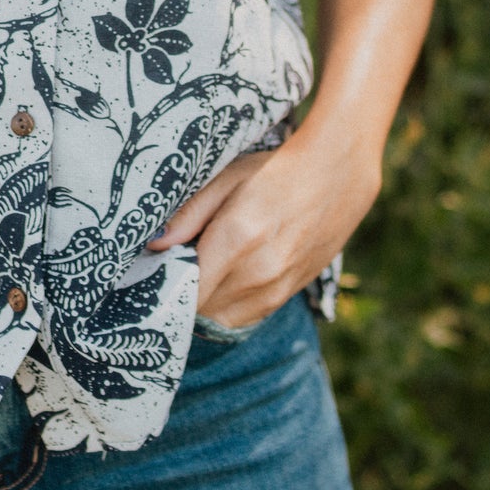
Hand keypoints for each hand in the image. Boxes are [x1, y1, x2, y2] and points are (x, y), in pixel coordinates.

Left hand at [146, 125, 381, 328]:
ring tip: (200, 273)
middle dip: (180, 293)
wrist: (336, 177)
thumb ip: (189, 214)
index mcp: (237, 237)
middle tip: (172, 269)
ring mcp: (277, 288)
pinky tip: (225, 280)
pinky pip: (246, 318)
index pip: (185, 287)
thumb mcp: (227, 178)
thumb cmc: (275, 170)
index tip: (153, 271)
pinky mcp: (290, 294)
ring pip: (221, 319)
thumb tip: (154, 244)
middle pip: (199, 307)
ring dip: (204, 303)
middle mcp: (258, 271)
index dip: (164, 284)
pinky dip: (228, 307)